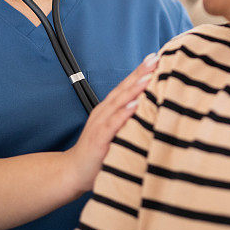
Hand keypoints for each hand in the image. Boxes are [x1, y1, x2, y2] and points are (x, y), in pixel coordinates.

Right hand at [68, 53, 158, 194]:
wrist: (73, 172)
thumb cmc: (98, 152)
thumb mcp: (116, 131)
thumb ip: (130, 120)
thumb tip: (155, 110)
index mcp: (109, 109)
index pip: (127, 86)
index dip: (140, 71)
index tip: (156, 57)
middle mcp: (104, 112)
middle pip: (124, 88)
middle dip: (139, 72)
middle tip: (155, 58)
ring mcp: (100, 124)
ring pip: (119, 102)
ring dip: (134, 88)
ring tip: (148, 75)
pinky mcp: (99, 139)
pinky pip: (113, 123)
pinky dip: (124, 113)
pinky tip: (135, 104)